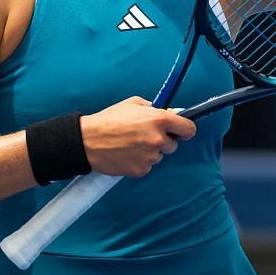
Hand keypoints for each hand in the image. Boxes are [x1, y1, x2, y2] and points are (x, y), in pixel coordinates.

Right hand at [79, 97, 196, 176]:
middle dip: (163, 141)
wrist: (86, 141)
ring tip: (131, 144)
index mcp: (159, 120)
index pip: (189, 129)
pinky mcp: (140, 170)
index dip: (185, 130)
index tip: (181, 131)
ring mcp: (150, 157)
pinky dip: (140, 162)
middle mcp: (158, 139)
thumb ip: (156, 109)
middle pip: (173, 145)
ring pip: (159, 156)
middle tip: (145, 135)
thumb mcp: (134, 104)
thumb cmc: (109, 120)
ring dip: (150, 151)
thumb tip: (171, 114)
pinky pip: (147, 166)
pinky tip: (126, 154)